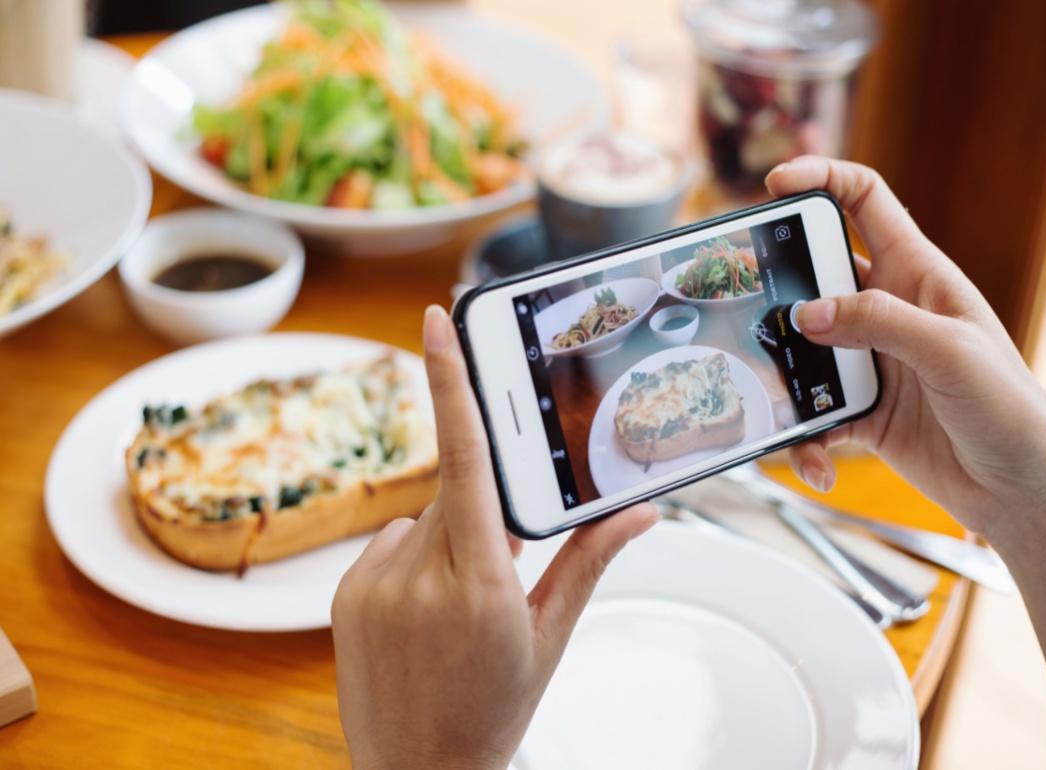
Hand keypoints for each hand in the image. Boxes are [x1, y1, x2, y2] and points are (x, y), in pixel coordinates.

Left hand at [331, 305, 657, 769]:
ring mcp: (372, 585)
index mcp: (482, 585)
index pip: (468, 461)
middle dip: (483, 516)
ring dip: (447, 541)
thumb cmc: (492, 711)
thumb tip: (640, 509)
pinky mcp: (344, 594)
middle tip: (496, 575)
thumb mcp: (550, 637)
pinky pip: (389, 544)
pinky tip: (422, 614)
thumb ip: (590, 561)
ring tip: (455, 611)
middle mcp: (419, 578)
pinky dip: (412, 561)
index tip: (435, 322)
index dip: (451, 382)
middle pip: (457, 494)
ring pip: (423, 520)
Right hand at [766, 155, 1045, 540]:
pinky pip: (812, 414)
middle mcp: (886, 310)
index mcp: (917, 273)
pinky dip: (805, 440)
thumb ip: (879, 322)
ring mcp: (868, 360)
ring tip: (779, 404)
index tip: (774, 185)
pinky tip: (820, 464)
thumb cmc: (1009, 409)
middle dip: (776, 287)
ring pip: (802, 350)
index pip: (863, 201)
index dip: (820, 179)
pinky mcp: (858, 410)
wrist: (1020, 491)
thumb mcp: (951, 351)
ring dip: (784, 377)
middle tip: (744, 304)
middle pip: (813, 276)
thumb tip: (806, 313)